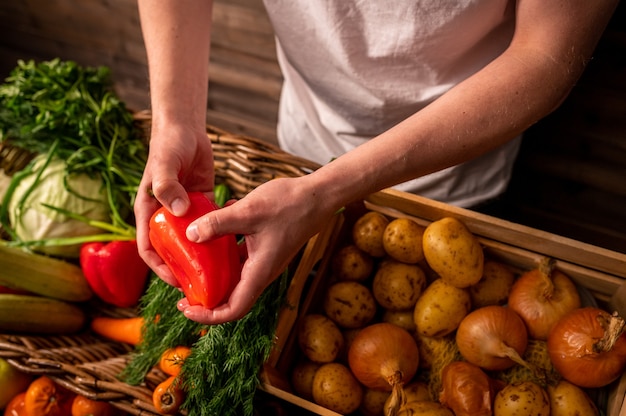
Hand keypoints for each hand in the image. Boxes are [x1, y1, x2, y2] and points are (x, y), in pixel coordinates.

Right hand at [134, 121, 214, 286]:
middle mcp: (165, 214)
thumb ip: (166, 186)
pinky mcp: (201, 202)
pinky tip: (232, 244)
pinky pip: (209, 224)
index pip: (149, 248)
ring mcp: (184, 210)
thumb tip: (177, 212)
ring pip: (192, 239)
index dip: (159, 268)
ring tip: (219, 271)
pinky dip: (217, 233)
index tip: (175, 281)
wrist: (185, 127)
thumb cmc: (168, 145)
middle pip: (172, 249)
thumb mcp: (164, 165)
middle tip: (201, 284)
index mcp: (149, 211)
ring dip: (202, 254)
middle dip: (183, 268)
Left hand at [176, 176, 336, 323]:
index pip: (233, 309)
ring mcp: (263, 259)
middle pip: (231, 297)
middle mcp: (261, 271)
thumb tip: (190, 235)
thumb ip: (218, 223)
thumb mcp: (249, 211)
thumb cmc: (290, 205)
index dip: (208, 316)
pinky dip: (222, 252)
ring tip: (189, 262)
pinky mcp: (264, 246)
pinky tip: (209, 229)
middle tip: (181, 288)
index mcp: (260, 271)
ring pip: (234, 276)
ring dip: (211, 274)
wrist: (317, 195)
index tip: (186, 308)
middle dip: (205, 297)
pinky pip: (239, 257)